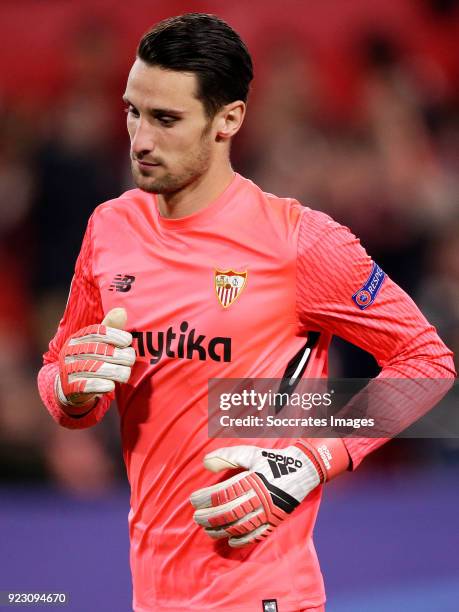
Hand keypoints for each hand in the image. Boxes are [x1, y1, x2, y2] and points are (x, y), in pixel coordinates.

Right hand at [55, 307, 135, 411]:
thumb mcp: (100, 342)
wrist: (70, 388)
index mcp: (77, 338)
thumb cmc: (92, 360)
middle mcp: (70, 352)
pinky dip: (106, 385)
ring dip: (118, 372)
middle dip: (121, 356)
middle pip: (101, 351)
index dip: (115, 335)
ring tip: (124, 374)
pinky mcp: (72, 388)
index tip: (127, 340)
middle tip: (129, 360)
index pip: (96, 332)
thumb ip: (111, 327)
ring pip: (99, 369)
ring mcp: (69, 370)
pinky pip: (93, 385)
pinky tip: (112, 385)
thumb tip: (121, 310)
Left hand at [190, 444, 323, 547]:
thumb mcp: (250, 453)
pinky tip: (230, 541)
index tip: (194, 499)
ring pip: (240, 526)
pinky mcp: (275, 521)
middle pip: (229, 512)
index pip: (223, 493)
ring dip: (221, 530)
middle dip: (209, 517)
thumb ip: (227, 456)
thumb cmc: (272, 460)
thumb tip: (205, 463)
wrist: (302, 469)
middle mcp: (259, 498)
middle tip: (196, 517)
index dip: (206, 498)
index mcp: (252, 480)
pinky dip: (242, 540)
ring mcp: (268, 512)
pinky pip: (257, 535)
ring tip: (207, 529)